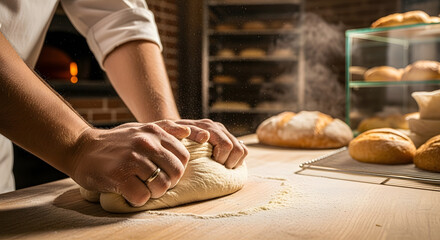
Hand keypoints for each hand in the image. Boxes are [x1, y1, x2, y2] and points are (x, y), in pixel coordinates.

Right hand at [70, 122, 190, 206]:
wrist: (81, 148)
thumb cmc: (115, 142)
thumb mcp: (140, 128)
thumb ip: (165, 129)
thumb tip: (188, 131)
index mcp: (154, 133)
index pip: (183, 157)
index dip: (175, 169)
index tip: (161, 172)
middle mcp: (146, 143)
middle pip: (176, 173)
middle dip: (166, 183)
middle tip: (151, 182)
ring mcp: (132, 159)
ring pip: (161, 186)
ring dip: (151, 192)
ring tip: (139, 186)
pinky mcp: (119, 175)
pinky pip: (142, 197)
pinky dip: (137, 199)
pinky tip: (128, 191)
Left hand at [173, 119, 247, 168]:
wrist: (173, 130)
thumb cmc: (169, 134)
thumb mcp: (169, 130)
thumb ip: (180, 131)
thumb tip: (204, 136)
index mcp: (207, 126)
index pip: (225, 145)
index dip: (221, 158)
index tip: (212, 162)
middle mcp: (218, 128)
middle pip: (235, 149)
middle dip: (226, 162)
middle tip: (214, 166)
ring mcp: (224, 133)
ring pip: (241, 150)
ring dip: (233, 161)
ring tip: (220, 166)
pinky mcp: (228, 139)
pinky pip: (242, 151)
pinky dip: (238, 160)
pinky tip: (225, 164)